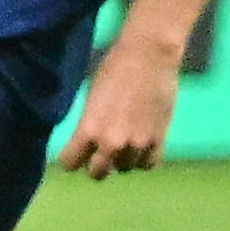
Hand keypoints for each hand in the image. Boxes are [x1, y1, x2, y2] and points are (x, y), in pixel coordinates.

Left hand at [55, 32, 178, 177]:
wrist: (148, 57)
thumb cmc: (112, 70)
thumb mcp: (90, 100)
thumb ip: (88, 126)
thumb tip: (86, 142)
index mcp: (89, 130)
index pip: (70, 163)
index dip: (70, 159)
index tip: (72, 154)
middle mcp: (112, 142)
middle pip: (98, 173)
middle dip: (94, 165)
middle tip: (96, 154)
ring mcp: (138, 143)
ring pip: (125, 168)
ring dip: (121, 160)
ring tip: (121, 145)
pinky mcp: (160, 139)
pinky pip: (148, 164)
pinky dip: (142, 159)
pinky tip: (139, 148)